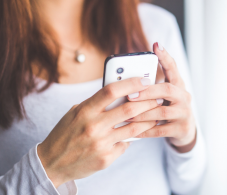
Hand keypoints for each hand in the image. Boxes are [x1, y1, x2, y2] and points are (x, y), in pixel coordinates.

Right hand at [38, 77, 159, 187]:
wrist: (52, 163)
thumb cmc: (65, 133)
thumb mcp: (76, 113)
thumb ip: (96, 103)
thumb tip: (120, 93)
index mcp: (84, 110)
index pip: (111, 91)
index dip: (131, 83)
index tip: (144, 80)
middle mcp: (93, 126)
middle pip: (129, 109)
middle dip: (147, 101)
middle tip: (157, 97)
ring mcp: (101, 143)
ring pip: (134, 128)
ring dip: (148, 120)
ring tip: (156, 114)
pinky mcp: (106, 158)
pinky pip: (126, 144)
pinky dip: (133, 138)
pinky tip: (137, 133)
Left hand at [127, 42, 196, 151]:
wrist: (185, 131)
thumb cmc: (168, 108)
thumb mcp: (164, 96)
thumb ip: (151, 88)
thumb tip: (127, 80)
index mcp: (178, 85)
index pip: (173, 68)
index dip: (165, 57)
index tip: (156, 45)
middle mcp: (184, 97)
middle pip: (167, 89)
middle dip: (147, 92)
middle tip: (130, 95)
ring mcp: (185, 113)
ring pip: (162, 112)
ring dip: (142, 113)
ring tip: (126, 114)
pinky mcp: (181, 129)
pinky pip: (160, 130)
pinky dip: (145, 130)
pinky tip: (133, 131)